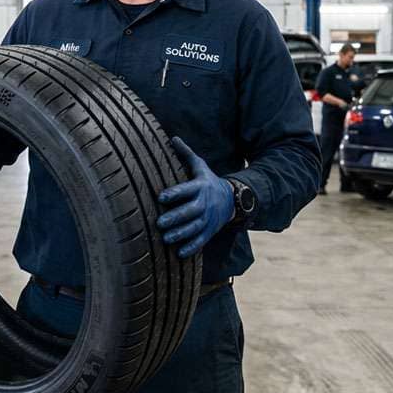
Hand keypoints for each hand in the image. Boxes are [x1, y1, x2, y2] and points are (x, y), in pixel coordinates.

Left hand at [157, 137, 234, 258]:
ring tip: (166, 239)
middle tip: (160, 223)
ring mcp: (208, 219)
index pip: (186, 190)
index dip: (174, 193)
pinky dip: (192, 248)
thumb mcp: (200, 167)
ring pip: (195, 228)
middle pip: (191, 212)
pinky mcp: (209, 231)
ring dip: (181, 234)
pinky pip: (202, 241)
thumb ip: (186, 154)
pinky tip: (180, 254)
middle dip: (176, 218)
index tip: (161, 197)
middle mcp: (204, 204)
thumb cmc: (208, 182)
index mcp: (199, 187)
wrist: (232, 199)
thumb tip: (173, 138)